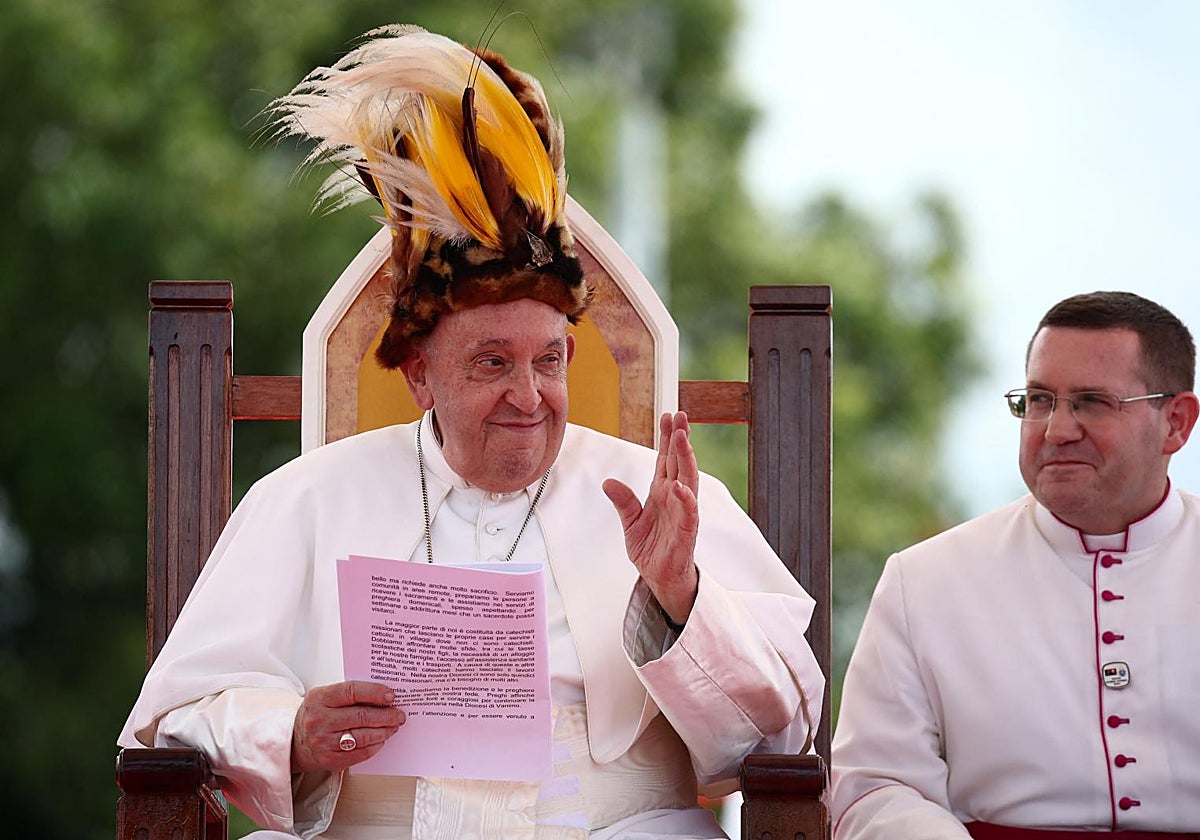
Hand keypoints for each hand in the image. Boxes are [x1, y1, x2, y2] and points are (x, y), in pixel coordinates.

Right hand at [291, 680, 404, 773]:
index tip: (391, 696)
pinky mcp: (330, 759)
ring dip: (384, 731)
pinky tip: (381, 740)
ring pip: (363, 736)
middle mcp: (320, 720)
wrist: (295, 742)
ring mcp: (324, 742)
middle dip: (386, 715)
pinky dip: (375, 746)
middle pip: (361, 716)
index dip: (375, 693)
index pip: (352, 692)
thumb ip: (349, 694)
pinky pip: (360, 753)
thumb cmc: (316, 716)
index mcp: (319, 699)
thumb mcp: (325, 697)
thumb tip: (383, 695)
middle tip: (399, 714)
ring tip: (393, 726)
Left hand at [602, 411, 699, 624]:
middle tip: (680, 417)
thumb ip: (623, 501)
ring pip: (687, 480)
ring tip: (682, 439)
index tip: (669, 416)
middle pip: (679, 462)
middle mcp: (675, 498)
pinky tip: (682, 486)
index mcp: (661, 492)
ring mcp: (683, 513)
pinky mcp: (686, 532)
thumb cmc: (652, 549)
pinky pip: (689, 513)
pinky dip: (686, 499)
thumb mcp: (630, 522)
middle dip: (680, 439)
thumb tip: (608, 482)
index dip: (667, 438)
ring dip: (686, 459)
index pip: (666, 459)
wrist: (660, 578)